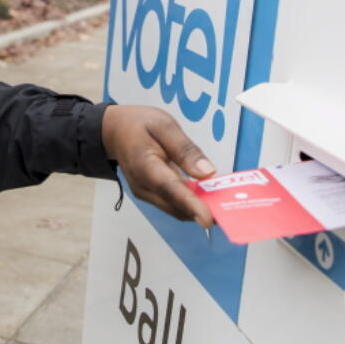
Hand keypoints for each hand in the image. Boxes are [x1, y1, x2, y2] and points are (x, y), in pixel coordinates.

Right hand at [101, 104, 215, 227]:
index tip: (209, 219)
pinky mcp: (150, 195)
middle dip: (203, 210)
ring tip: (223, 202)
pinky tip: (205, 195)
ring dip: (198, 208)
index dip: (191, 205)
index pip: (171, 189)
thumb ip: (185, 149)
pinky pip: (173, 204)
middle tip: (231, 209)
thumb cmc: (138, 124)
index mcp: (145, 165)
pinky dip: (190, 203)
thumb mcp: (164, 125)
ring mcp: (145, 194)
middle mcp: (143, 186)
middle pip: (176, 205)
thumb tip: (208, 173)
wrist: (113, 131)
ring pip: (176, 209)